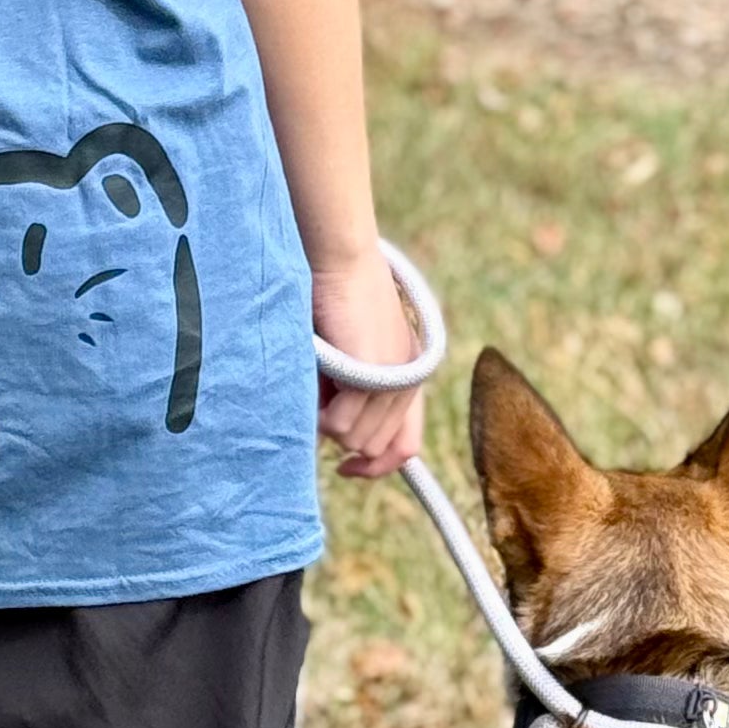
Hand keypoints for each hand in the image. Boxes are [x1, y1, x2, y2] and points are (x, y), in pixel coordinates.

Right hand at [310, 247, 426, 479]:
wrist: (342, 258)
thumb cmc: (337, 295)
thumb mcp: (353, 350)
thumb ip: (355, 389)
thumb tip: (333, 434)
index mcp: (410, 375)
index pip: (406, 445)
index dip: (376, 466)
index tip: (346, 469)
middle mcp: (409, 381)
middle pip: (372, 446)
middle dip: (340, 431)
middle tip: (320, 394)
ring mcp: (394, 380)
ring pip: (354, 438)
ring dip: (327, 418)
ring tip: (318, 378)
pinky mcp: (372, 375)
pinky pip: (340, 422)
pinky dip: (321, 409)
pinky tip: (318, 378)